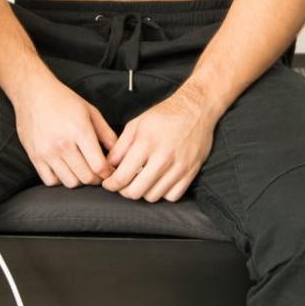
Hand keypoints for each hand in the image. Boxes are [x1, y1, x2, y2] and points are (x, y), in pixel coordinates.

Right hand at [14, 73, 117, 188]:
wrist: (33, 93)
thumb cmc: (63, 100)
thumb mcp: (91, 112)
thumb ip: (107, 134)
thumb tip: (118, 154)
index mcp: (79, 131)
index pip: (99, 165)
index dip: (108, 173)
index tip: (110, 171)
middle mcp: (62, 144)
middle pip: (86, 177)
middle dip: (96, 178)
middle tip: (99, 173)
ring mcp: (47, 152)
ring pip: (69, 182)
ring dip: (79, 180)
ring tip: (82, 170)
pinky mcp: (34, 157)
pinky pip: (50, 181)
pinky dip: (60, 180)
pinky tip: (65, 169)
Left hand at [106, 88, 217, 202]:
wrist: (196, 109)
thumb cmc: (164, 114)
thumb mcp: (136, 124)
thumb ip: (120, 147)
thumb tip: (108, 167)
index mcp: (146, 143)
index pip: (122, 176)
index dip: (111, 184)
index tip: (108, 183)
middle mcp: (163, 157)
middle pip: (136, 192)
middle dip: (124, 191)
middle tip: (122, 184)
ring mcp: (179, 166)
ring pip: (153, 196)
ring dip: (143, 192)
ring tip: (141, 181)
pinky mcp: (191, 172)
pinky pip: (172, 196)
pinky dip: (162, 193)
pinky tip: (158, 181)